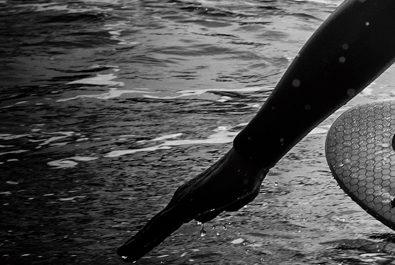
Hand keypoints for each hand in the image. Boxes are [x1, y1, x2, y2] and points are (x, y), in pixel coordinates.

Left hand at [117, 147, 266, 261]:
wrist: (249, 162)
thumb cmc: (243, 179)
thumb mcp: (228, 202)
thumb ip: (213, 210)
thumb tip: (200, 219)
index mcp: (190, 200)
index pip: (167, 222)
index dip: (153, 235)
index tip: (139, 247)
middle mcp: (181, 199)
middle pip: (157, 225)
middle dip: (140, 242)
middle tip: (123, 255)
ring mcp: (182, 202)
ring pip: (155, 227)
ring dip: (139, 242)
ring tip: (123, 255)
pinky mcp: (186, 205)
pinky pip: (163, 226)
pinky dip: (147, 238)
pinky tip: (137, 248)